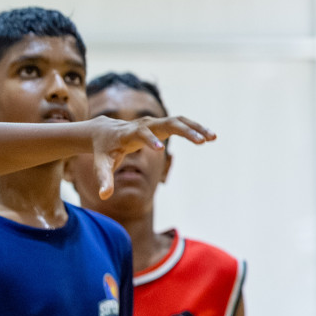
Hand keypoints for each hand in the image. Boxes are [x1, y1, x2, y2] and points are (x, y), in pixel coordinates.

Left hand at [89, 115, 214, 198]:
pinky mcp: (162, 124)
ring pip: (179, 120)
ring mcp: (155, 122)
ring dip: (196, 127)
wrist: (105, 131)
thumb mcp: (102, 165)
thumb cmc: (104, 151)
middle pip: (168, 122)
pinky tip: (210, 137)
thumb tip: (104, 196)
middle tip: (202, 141)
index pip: (141, 133)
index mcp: (129, 134)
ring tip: (213, 137)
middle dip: (186, 131)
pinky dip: (196, 128)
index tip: (160, 150)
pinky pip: (182, 123)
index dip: (150, 140)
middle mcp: (144, 124)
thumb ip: (104, 179)